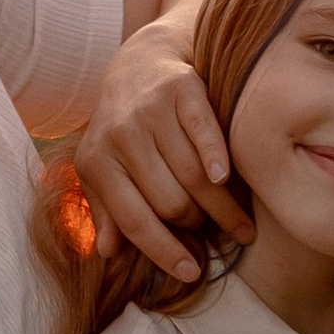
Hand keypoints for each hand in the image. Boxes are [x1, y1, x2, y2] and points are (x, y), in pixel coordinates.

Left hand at [74, 18, 254, 280]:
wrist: (141, 61)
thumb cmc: (125, 128)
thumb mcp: (104, 167)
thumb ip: (106, 208)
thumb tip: (107, 252)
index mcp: (96, 162)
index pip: (133, 220)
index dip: (165, 251)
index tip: (192, 272)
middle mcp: (119, 135)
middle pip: (170, 203)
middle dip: (197, 226)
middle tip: (215, 233)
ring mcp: (149, 110)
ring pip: (193, 176)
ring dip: (221, 206)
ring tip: (238, 222)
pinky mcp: (180, 89)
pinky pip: (205, 134)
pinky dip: (219, 158)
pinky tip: (228, 177)